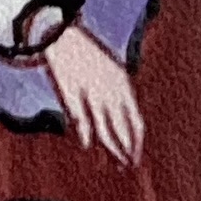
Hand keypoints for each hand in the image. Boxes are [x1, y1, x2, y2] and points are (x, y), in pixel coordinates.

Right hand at [44, 26, 145, 165]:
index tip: (136, 155)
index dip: (136, 142)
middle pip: (123, 130)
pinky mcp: (72, 95)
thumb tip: (127, 114)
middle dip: (127, 151)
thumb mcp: (110, 71)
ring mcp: (92, 95)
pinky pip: (82, 121)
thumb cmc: (87, 54)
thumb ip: (119, 94)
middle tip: (128, 166)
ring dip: (112, 150)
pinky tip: (86, 146)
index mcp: (122, 86)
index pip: (135, 122)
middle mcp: (111, 93)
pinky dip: (85, 135)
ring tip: (115, 164)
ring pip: (106, 131)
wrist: (64, 34)